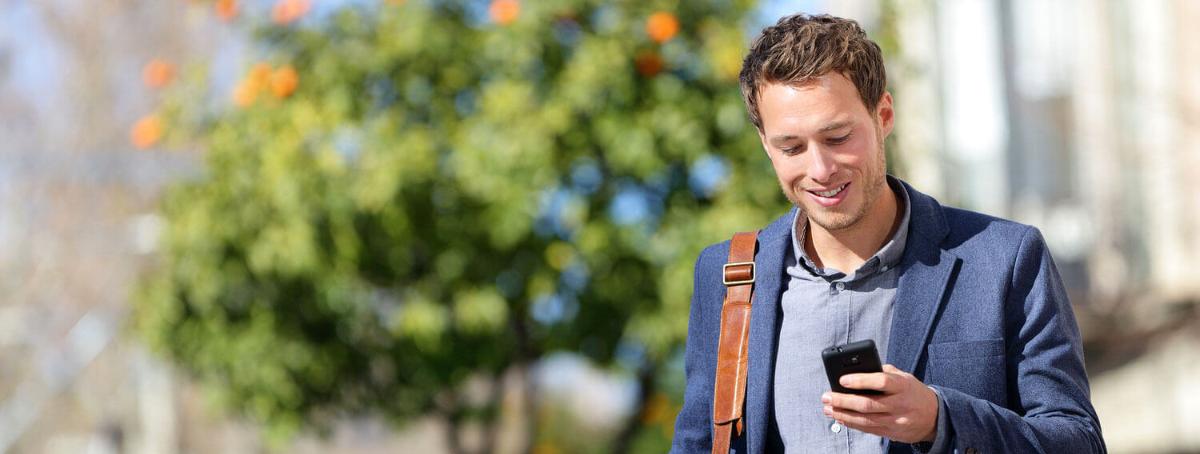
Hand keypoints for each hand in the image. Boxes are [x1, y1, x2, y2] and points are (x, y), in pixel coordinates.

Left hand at [821, 364, 938, 443]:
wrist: (934, 417)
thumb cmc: (912, 391)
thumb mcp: (904, 376)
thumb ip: (883, 372)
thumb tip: (857, 370)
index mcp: (903, 386)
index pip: (881, 382)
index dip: (860, 381)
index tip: (842, 380)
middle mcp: (899, 404)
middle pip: (867, 404)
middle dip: (843, 401)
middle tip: (826, 396)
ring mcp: (895, 421)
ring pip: (865, 420)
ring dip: (842, 414)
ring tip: (828, 408)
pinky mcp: (891, 432)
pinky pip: (868, 429)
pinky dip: (851, 424)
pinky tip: (840, 418)